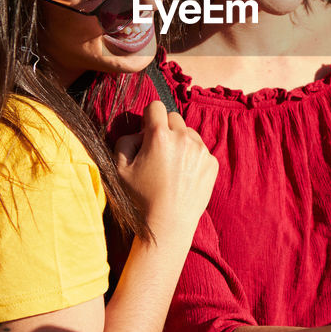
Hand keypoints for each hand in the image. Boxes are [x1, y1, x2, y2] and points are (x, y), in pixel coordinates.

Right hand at [114, 101, 216, 234]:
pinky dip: (192, 156)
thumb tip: (140, 132)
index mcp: (159, 136)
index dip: (148, 117)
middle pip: (173, 118)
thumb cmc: (140, 199)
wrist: (168, 225)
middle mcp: (183, 138)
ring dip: (180, 141)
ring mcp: (201, 150)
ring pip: (189, 132)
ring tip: (171, 166)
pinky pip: (200, 149)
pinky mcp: (212, 163)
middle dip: (165, 129)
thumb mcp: (118, 169)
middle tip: (157, 152)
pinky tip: (183, 175)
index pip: (155, 106)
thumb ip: (125, 141)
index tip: (146, 132)